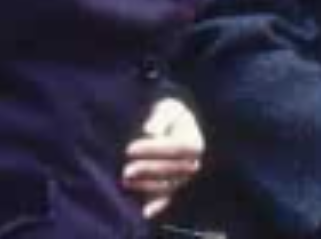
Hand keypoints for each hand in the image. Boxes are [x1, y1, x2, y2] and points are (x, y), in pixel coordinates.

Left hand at [123, 97, 202, 218]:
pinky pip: (168, 198)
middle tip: (126, 169)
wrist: (174, 125)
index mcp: (194, 143)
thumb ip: (160, 117)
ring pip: (168, 185)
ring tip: (126, 181)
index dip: (152, 149)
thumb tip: (149, 130)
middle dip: (147, 170)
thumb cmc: (169, 114)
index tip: (130, 148)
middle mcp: (193, 164)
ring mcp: (184, 178)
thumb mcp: (168, 107)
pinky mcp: (174, 188)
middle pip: (171, 169)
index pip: (175, 148)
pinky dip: (158, 206)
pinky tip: (146, 213)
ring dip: (147, 186)